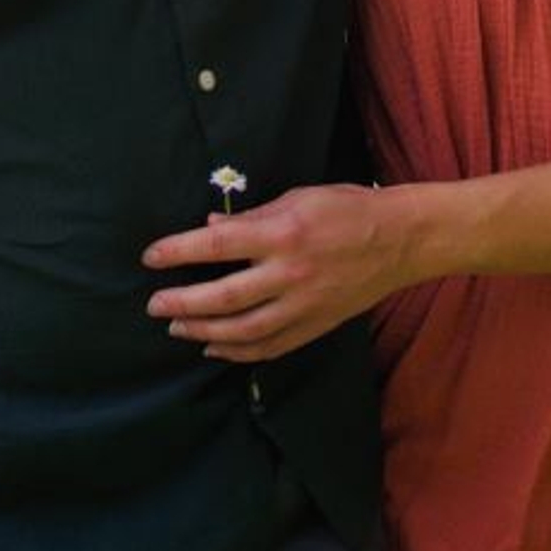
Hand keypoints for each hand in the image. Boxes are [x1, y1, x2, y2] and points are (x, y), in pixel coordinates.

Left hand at [139, 184, 425, 362]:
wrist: (401, 240)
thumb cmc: (347, 209)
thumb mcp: (298, 198)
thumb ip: (252, 218)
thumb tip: (210, 228)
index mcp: (283, 233)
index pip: (217, 245)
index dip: (178, 251)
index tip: (150, 257)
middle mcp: (290, 273)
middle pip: (223, 297)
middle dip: (181, 302)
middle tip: (154, 304)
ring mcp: (303, 305)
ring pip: (243, 331)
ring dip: (203, 331)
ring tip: (177, 327)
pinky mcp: (315, 326)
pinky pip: (269, 347)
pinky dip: (238, 352)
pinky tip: (214, 347)